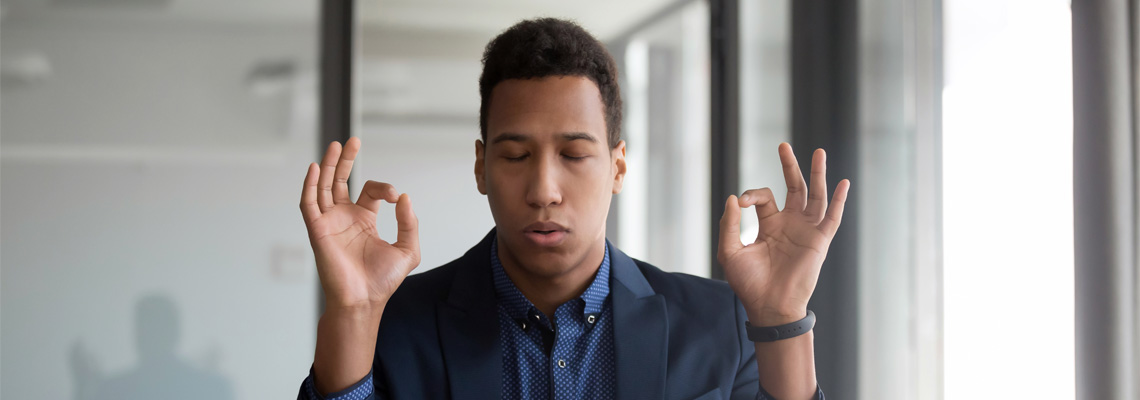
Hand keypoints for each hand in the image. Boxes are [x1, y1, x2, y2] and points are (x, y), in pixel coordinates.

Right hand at [300, 137, 419, 312]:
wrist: (364, 300)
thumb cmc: (383, 281)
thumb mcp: (408, 249)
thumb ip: (409, 223)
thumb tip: (404, 197)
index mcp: (364, 221)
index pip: (369, 191)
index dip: (383, 187)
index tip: (394, 196)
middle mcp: (344, 219)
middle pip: (341, 181)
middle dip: (346, 161)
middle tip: (353, 141)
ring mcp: (330, 223)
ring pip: (324, 187)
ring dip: (328, 166)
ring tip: (336, 145)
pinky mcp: (318, 230)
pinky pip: (309, 204)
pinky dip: (310, 185)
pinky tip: (315, 168)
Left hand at [718, 143, 849, 324]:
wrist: (769, 306)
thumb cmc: (748, 283)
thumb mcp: (730, 251)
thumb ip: (730, 224)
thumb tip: (733, 197)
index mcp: (769, 225)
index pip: (763, 198)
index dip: (751, 195)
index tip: (741, 203)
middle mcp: (790, 224)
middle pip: (793, 188)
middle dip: (789, 166)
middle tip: (783, 145)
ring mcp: (806, 231)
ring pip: (815, 196)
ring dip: (817, 174)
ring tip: (819, 152)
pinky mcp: (819, 240)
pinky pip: (832, 217)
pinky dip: (839, 200)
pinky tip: (843, 183)